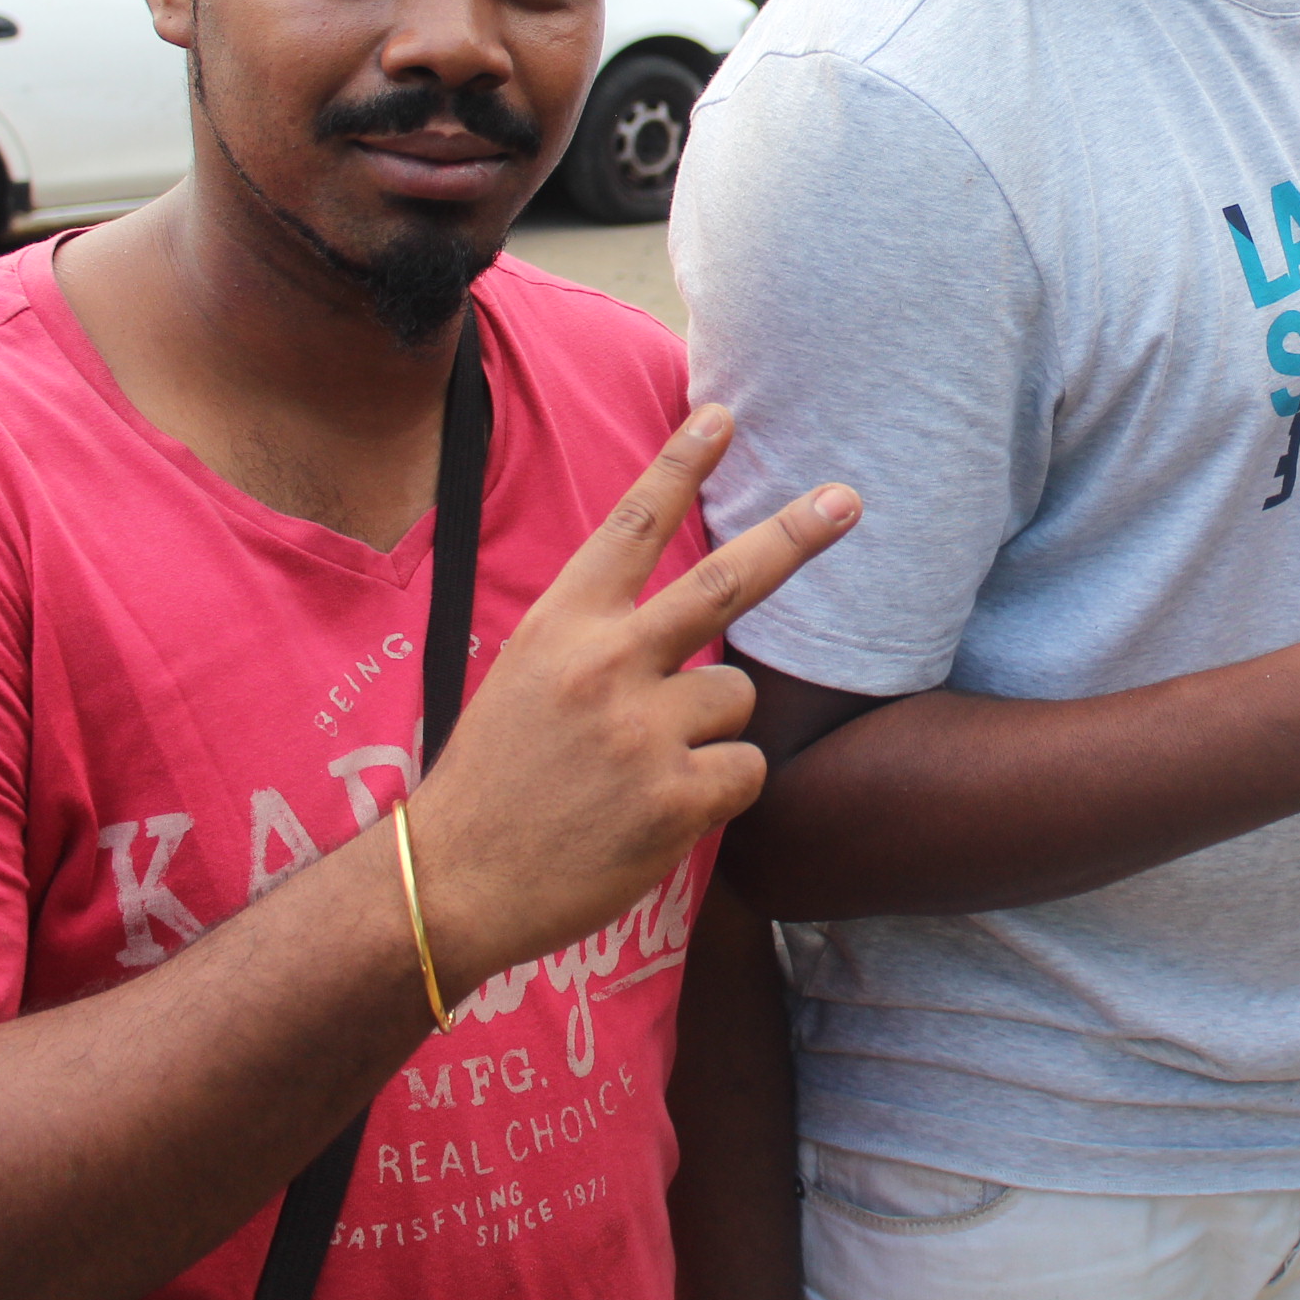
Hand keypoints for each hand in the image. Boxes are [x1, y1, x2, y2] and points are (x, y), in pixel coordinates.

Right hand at [407, 406, 858, 993]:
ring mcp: (644, 730)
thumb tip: (685, 618)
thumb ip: (600, 638)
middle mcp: (606, 664)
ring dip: (712, 728)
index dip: (678, 466)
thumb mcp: (525, 677)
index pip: (631, 527)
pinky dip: (718, 788)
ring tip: (644, 767)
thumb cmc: (494, 779)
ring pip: (737, 696)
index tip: (721, 416)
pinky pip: (744, 768)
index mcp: (561, 626)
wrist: (452, 882)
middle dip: (794, 536)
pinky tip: (658, 811)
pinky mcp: (677, 797)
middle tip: (848, 499)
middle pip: (723, 582)